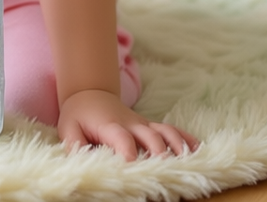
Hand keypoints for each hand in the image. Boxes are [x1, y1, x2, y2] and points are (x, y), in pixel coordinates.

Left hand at [58, 89, 199, 160]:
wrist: (90, 94)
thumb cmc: (79, 116)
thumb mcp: (68, 128)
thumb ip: (74, 145)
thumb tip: (82, 164)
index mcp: (110, 125)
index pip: (121, 137)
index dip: (127, 149)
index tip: (132, 163)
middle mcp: (131, 124)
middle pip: (150, 136)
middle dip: (159, 154)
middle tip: (166, 172)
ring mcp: (144, 124)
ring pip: (165, 131)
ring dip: (177, 146)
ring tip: (188, 163)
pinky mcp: (152, 127)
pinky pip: (172, 130)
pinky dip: (186, 139)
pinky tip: (198, 150)